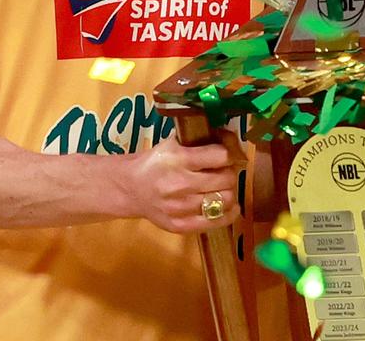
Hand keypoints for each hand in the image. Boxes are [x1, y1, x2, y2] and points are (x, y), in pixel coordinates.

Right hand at [125, 130, 245, 233]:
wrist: (131, 189)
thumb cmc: (157, 163)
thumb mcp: (174, 143)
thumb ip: (202, 140)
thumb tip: (233, 139)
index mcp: (178, 159)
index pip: (221, 156)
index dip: (229, 153)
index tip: (227, 155)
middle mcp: (179, 184)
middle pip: (227, 179)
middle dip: (230, 173)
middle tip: (224, 172)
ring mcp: (180, 208)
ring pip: (225, 200)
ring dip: (229, 191)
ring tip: (221, 187)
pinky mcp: (180, 226)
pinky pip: (217, 221)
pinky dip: (228, 213)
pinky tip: (225, 205)